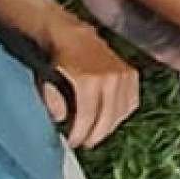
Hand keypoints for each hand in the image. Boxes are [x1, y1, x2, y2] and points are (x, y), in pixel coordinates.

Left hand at [41, 23, 139, 148]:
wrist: (75, 35)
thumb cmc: (59, 58)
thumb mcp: (47, 78)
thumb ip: (52, 100)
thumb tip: (61, 118)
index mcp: (90, 79)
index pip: (88, 117)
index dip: (80, 134)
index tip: (73, 143)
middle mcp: (111, 78)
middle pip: (107, 119)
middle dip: (94, 135)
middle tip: (84, 143)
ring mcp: (124, 76)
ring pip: (121, 113)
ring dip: (109, 127)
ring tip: (95, 132)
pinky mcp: (132, 75)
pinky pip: (131, 103)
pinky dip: (121, 114)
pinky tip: (109, 118)